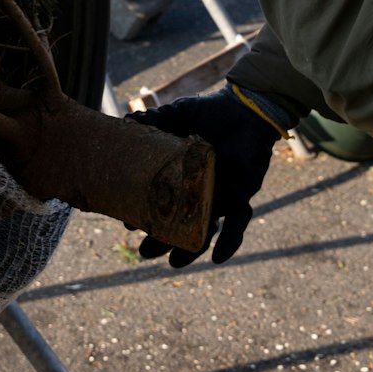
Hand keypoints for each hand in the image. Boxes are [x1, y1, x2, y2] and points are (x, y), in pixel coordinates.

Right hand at [133, 82, 289, 266]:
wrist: (246, 108)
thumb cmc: (210, 112)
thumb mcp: (178, 115)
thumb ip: (154, 121)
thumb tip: (126, 123)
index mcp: (178, 175)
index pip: (158, 201)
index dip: (144, 215)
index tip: (128, 223)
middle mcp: (197, 191)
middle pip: (178, 223)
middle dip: (162, 241)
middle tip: (145, 252)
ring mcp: (218, 195)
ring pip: (203, 229)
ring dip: (189, 249)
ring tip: (174, 263)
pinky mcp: (240, 195)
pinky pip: (237, 222)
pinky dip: (229, 240)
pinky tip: (219, 258)